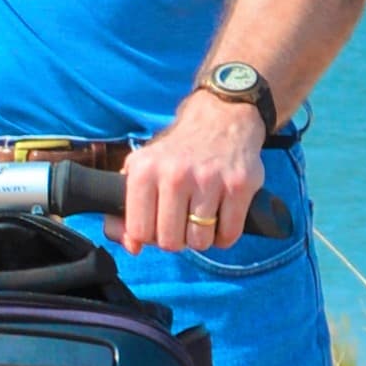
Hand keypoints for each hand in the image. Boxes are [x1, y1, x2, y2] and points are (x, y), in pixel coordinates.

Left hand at [117, 90, 265, 253]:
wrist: (221, 118)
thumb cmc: (176, 152)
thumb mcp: (141, 168)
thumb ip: (125, 210)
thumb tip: (132, 247)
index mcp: (144, 171)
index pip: (139, 232)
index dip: (149, 236)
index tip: (158, 223)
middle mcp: (175, 174)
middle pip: (170, 242)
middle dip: (177, 239)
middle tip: (182, 221)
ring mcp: (209, 180)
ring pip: (200, 241)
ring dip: (201, 237)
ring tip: (202, 217)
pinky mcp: (239, 185)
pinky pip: (228, 234)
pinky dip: (225, 234)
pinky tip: (221, 217)